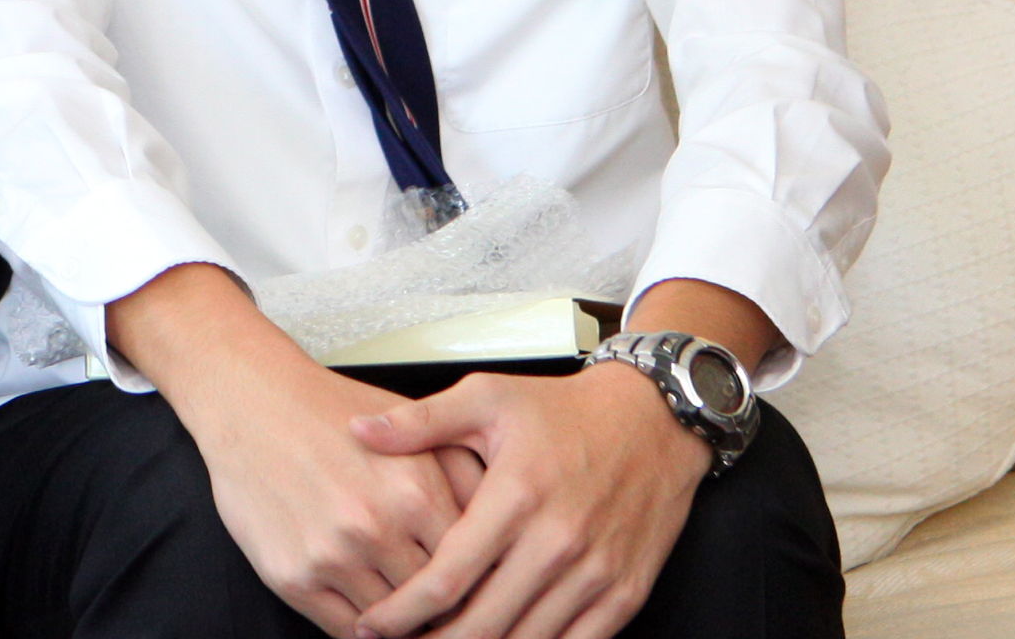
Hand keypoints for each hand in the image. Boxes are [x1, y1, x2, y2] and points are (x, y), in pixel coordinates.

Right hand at [111, 265, 468, 636]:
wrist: (251, 401)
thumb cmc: (332, 412)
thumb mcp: (412, 429)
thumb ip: (466, 477)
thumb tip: (510, 530)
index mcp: (416, 492)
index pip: (471, 569)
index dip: (482, 586)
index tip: (485, 592)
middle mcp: (376, 528)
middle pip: (435, 603)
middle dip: (447, 611)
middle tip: (453, 612)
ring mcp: (331, 556)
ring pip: (392, 623)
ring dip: (405, 624)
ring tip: (414, 616)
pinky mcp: (292, 577)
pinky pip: (343, 631)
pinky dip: (364, 632)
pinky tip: (374, 618)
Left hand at [349, 365, 706, 638]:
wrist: (654, 420)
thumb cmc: (565, 410)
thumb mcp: (487, 397)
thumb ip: (421, 422)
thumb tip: (360, 431)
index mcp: (515, 496)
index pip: (447, 577)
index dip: (403, 612)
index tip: (371, 626)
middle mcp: (556, 542)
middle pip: (483, 623)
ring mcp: (595, 573)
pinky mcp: (625, 592)